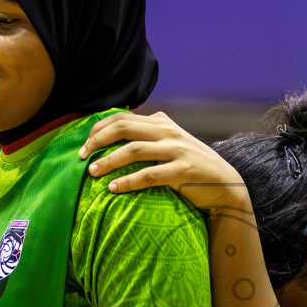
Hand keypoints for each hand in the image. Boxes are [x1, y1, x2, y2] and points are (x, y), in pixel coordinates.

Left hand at [80, 112, 252, 215]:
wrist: (225, 184)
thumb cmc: (192, 166)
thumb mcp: (172, 143)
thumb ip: (150, 136)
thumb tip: (118, 133)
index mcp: (162, 123)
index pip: (123, 117)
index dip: (99, 128)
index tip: (84, 143)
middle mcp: (168, 132)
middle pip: (124, 128)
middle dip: (97, 141)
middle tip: (81, 156)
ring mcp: (176, 150)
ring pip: (133, 151)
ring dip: (108, 161)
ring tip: (92, 172)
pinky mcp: (182, 171)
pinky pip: (149, 175)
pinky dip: (128, 182)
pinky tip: (113, 189)